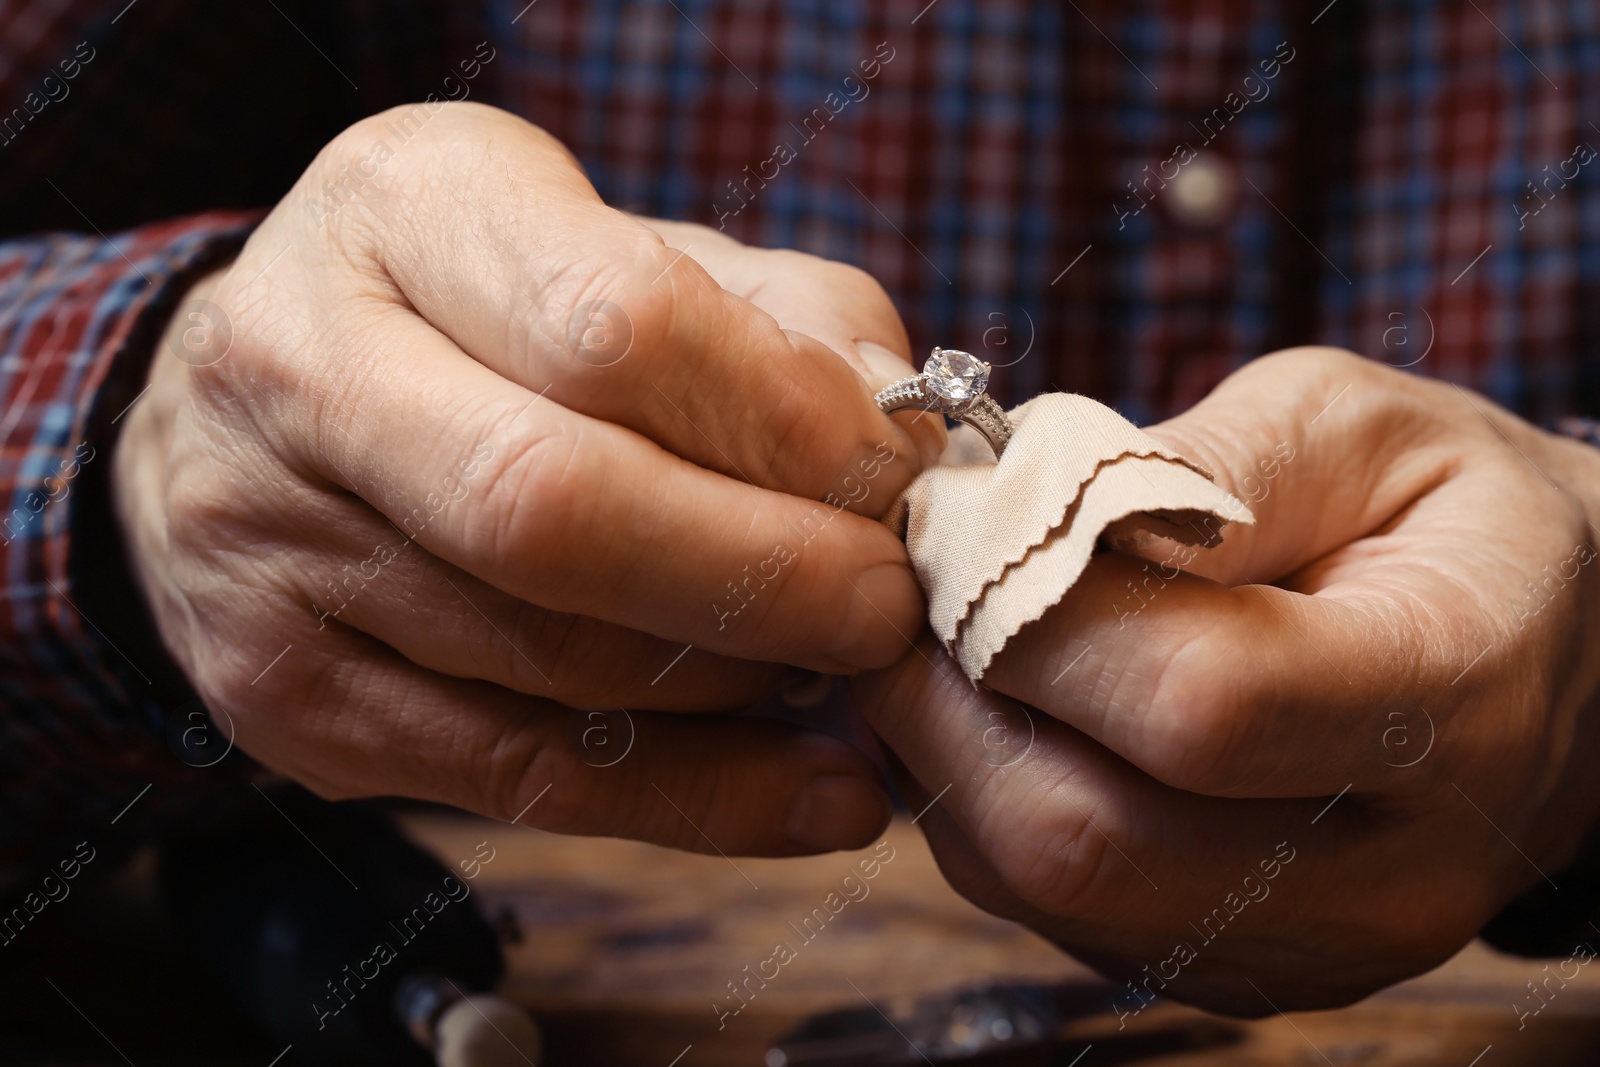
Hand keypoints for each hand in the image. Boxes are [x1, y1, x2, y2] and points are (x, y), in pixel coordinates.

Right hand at [114, 102, 942, 855]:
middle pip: (552, 507)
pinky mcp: (280, 687)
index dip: (782, 423)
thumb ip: (782, 327)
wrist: (258, 411)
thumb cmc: (492, 316)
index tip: (892, 481)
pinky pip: (518, 777)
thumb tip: (903, 462)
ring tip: (849, 677)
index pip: (613, 327)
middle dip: (764, 576)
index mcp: (406, 210)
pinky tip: (810, 796)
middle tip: (886, 608)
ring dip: (742, 689)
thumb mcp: (629, 251)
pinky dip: (697, 800)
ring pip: (548, 661)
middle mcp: (301, 367)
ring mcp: (264, 543)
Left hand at [855, 348, 1599, 1013]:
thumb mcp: (1354, 425)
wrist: (1552, 652)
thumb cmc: (1449, 515)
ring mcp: (1304, 947)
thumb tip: (1016, 519)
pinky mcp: (1236, 969)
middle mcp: (1383, 873)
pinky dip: (980, 802)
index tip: (958, 531)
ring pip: (1038, 885)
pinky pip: (1045, 907)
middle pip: (1083, 837)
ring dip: (945, 753)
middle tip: (908, 593)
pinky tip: (1001, 707)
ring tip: (948, 639)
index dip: (1033, 616)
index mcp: (1452, 704)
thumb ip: (1195, 466)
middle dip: (946, 699)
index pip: (1195, 704)